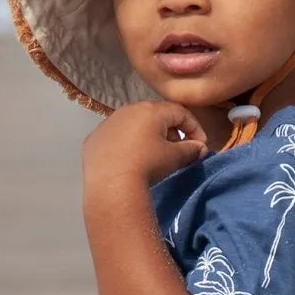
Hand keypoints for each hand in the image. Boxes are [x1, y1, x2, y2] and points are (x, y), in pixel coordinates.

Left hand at [82, 100, 206, 193]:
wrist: (111, 184)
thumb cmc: (148, 165)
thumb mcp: (175, 158)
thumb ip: (191, 149)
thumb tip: (200, 148)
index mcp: (151, 110)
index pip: (180, 112)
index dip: (194, 128)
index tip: (200, 146)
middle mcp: (128, 110)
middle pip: (156, 115)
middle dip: (170, 131)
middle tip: (177, 150)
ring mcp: (108, 123)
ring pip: (133, 124)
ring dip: (147, 136)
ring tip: (152, 155)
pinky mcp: (94, 138)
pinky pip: (115, 137)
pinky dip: (125, 145)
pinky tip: (128, 160)